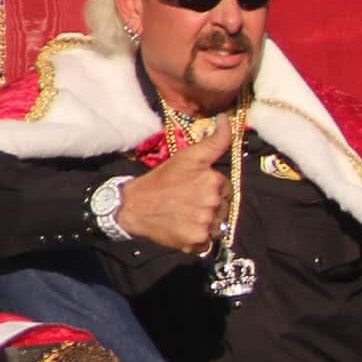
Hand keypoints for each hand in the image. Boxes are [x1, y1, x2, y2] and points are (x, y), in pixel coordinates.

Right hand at [115, 129, 231, 252]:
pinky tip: (184, 228)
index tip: (194, 188)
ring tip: (185, 215)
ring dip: (206, 222)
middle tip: (187, 202)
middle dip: (210, 206)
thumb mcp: (188, 156)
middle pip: (224, 207)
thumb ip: (214, 140)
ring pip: (218, 225)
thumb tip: (227, 119)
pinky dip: (199, 238)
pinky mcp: (197, 241)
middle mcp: (213, 202)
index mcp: (214, 180)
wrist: (135, 206)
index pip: (226, 188)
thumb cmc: (162, 179)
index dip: (212, 189)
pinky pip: (208, 242)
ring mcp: (205, 223)